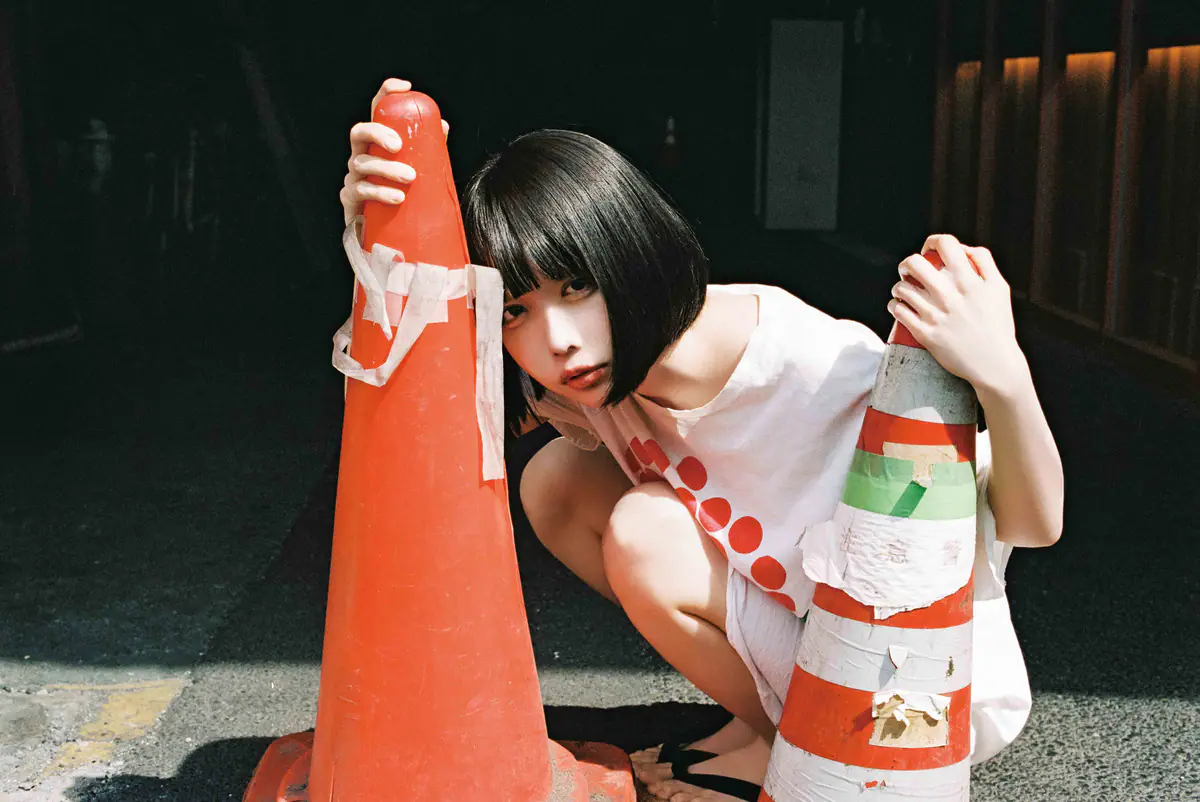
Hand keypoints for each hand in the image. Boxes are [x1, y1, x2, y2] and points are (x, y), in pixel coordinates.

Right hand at [338, 78, 450, 224]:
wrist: (393, 236)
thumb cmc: (409, 197)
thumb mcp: (423, 172)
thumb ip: (430, 149)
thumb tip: (442, 125)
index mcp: (378, 144)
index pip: (376, 112)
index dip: (385, 93)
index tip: (404, 88)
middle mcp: (361, 156)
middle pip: (359, 133)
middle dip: (377, 134)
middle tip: (398, 146)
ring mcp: (353, 177)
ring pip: (361, 164)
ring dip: (386, 169)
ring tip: (410, 179)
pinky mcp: (350, 201)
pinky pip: (359, 192)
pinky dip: (379, 193)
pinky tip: (397, 197)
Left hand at [887, 234, 1029, 395]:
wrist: (995, 365)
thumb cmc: (997, 325)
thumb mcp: (1000, 289)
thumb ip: (985, 263)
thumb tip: (963, 248)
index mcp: (971, 282)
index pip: (946, 244)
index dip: (933, 241)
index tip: (929, 250)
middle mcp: (952, 297)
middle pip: (915, 263)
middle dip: (907, 263)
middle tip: (908, 271)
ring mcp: (936, 316)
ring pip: (902, 288)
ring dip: (899, 286)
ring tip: (903, 291)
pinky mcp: (925, 335)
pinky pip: (898, 311)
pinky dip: (894, 305)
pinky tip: (898, 305)